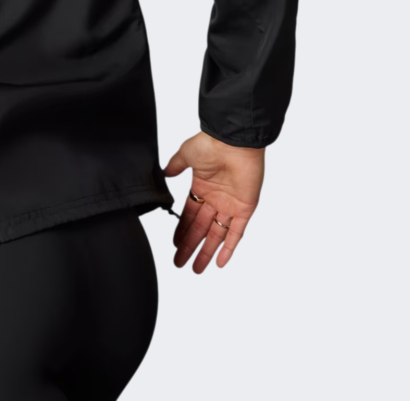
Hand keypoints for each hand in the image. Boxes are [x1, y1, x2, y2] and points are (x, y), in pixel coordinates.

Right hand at [163, 131, 264, 272]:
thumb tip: (164, 172)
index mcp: (202, 186)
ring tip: (196, 268)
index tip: (174, 242)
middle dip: (189, 246)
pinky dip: (229, 248)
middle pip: (200, 228)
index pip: (190, 214)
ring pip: (216, 234)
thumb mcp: (186, 154)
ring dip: (206, 252)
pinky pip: (237, 233)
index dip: (182, 229)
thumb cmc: (211, 144)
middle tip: (179, 262)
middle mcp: (216, 198)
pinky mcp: (245, 209)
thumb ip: (175, 165)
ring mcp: (230, 205)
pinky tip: (220, 262)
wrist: (234, 141)